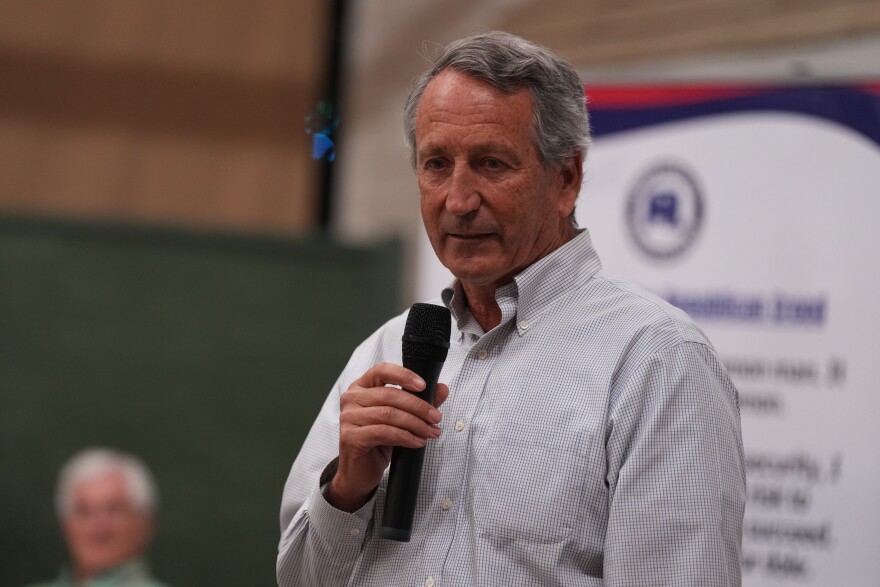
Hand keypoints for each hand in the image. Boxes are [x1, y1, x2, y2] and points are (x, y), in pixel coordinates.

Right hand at [326, 362, 448, 511]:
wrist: (359, 472)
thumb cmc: (377, 442)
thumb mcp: (400, 419)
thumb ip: (419, 401)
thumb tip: (442, 389)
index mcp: (361, 387)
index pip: (381, 370)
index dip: (404, 375)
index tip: (424, 386)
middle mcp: (352, 399)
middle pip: (390, 395)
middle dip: (418, 406)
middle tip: (436, 418)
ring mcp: (349, 418)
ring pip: (389, 414)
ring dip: (415, 424)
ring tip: (431, 432)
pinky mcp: (351, 437)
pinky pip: (384, 432)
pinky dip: (406, 437)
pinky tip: (418, 442)